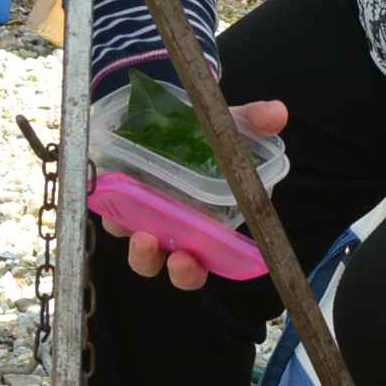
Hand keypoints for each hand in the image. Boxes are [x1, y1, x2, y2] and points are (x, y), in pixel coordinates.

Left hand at [123, 97, 288, 289]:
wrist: (165, 114)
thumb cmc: (204, 133)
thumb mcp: (229, 125)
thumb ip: (253, 121)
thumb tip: (277, 113)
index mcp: (201, 224)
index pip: (198, 262)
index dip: (191, 271)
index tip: (191, 262)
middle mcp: (169, 227)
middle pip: (163, 263)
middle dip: (168, 267)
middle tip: (177, 258)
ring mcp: (140, 213)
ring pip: (134, 245)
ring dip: (139, 251)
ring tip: (144, 237)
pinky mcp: (114, 195)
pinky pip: (107, 208)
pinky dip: (108, 206)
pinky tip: (112, 193)